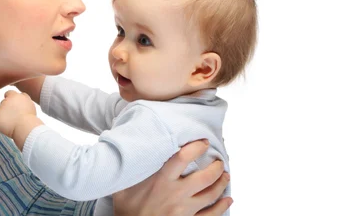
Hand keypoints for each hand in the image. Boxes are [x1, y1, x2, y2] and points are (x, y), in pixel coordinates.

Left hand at [0, 90, 37, 137]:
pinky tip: (1, 123)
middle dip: (6, 108)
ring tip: (10, 121)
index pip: (8, 93)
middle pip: (3, 102)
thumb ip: (23, 98)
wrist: (25, 127)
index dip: (10, 99)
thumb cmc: (29, 117)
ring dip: (1, 114)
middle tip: (14, 115)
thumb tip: (20, 97)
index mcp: (14, 96)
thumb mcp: (29, 103)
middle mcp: (5, 101)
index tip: (13, 105)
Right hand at [113, 140, 231, 215]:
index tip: (203, 143)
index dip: (196, 147)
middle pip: (205, 177)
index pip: (183, 157)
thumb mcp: (124, 184)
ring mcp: (183, 210)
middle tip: (218, 161)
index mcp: (160, 181)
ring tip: (225, 175)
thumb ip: (133, 168)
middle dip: (216, 167)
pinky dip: (222, 207)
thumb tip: (134, 149)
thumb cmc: (126, 208)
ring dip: (222, 183)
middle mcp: (175, 194)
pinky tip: (227, 200)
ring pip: (211, 195)